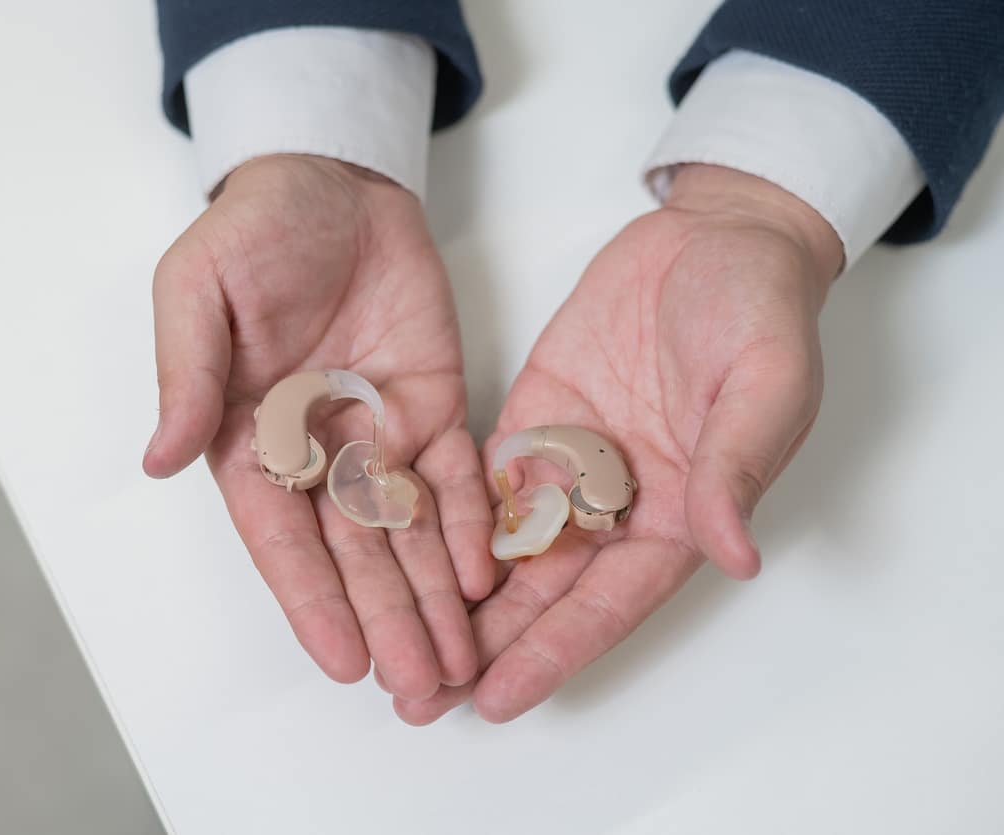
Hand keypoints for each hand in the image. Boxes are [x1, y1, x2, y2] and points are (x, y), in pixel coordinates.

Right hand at [142, 155, 494, 700]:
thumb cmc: (252, 232)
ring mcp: (379, 436)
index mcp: (249, 440)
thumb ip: (184, 374)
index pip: (282, 538)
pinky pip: (456, 478)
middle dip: (388, 622)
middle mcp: (316, 455)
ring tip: (459, 665)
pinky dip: (472, 526)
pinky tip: (489, 579)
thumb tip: (158, 459)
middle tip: (420, 692)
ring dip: (434, 599)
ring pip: (410, 534)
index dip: (312, 602)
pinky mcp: (435, 407)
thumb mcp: (196, 290)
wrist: (332, 180)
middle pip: (356, 554)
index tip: (344, 660)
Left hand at [398, 164, 842, 722]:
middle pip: (540, 593)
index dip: (553, 653)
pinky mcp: (531, 417)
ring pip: (500, 547)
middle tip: (418, 700)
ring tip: (392, 642)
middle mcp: (614, 503)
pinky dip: (442, 519)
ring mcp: (566, 461)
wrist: (714, 235)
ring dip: (450, 599)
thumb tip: (733, 553)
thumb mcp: (763, 380)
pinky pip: (480, 478)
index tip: (498, 700)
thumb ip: (737, 464)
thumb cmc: (758, 307)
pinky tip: (394, 553)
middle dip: (482, 647)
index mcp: (677, 513)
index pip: (606, 604)